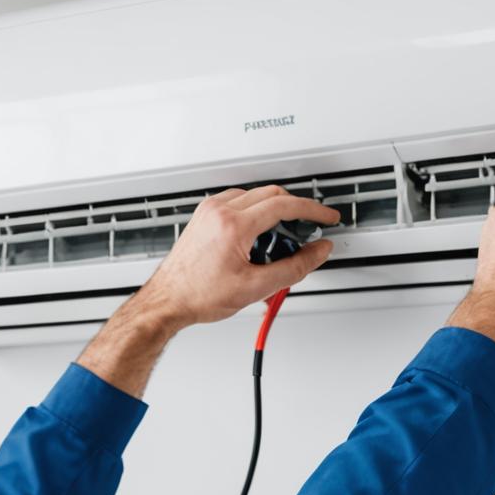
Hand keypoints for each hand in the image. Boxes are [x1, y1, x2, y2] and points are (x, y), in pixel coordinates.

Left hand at [135, 184, 339, 327]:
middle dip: (295, 210)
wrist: (168, 300)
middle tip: (309, 228)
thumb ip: (294, 268)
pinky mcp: (204, 215)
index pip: (284, 205)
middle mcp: (219, 211)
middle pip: (271, 194)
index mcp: (233, 225)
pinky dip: (254, 213)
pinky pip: (238, 201)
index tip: (326, 216)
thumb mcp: (256, 288)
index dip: (312, 210)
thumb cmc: (199, 295)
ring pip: (255, 195)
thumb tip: (317, 252)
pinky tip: (257, 236)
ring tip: (278, 243)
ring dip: (273, 212)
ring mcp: (209, 211)